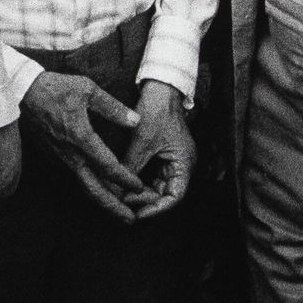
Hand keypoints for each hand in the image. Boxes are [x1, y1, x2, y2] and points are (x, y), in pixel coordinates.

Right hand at [21, 71, 147, 222]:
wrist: (20, 91)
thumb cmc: (53, 88)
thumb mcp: (87, 90)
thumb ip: (113, 107)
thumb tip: (135, 120)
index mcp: (81, 139)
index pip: (108, 166)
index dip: (125, 179)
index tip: (139, 187)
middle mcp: (71, 153)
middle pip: (94, 188)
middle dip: (113, 206)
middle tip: (130, 219)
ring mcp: (61, 156)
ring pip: (84, 185)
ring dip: (102, 200)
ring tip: (118, 211)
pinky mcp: (55, 154)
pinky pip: (76, 175)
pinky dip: (91, 187)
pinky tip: (99, 188)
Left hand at [122, 81, 195, 219]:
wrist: (160, 88)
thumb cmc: (157, 110)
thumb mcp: (142, 140)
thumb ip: (131, 165)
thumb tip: (118, 188)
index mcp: (184, 163)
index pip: (174, 197)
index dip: (156, 208)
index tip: (137, 214)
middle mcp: (181, 165)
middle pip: (165, 194)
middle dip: (145, 201)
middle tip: (123, 203)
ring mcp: (172, 160)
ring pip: (157, 185)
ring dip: (141, 191)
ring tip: (121, 195)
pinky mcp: (162, 154)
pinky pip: (151, 174)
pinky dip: (139, 179)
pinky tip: (124, 182)